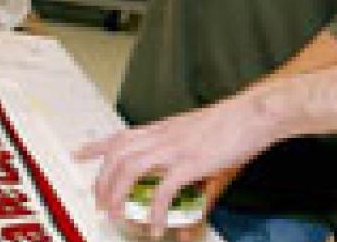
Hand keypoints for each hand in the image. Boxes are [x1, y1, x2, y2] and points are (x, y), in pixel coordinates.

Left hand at [74, 96, 274, 238]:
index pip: (121, 134)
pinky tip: (157, 225)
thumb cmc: (235, 124)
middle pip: (117, 154)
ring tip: (119, 216)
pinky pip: (164, 190)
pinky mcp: (191, 162)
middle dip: (102, 181)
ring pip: (130, 168)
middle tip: (100, 204)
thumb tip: (190, 208)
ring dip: (118, 195)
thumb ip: (193, 176)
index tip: (79, 154)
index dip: (96, 145)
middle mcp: (164, 135)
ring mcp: (175, 147)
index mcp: (165, 128)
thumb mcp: (205, 144)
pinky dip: (156, 211)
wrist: (257, 112)